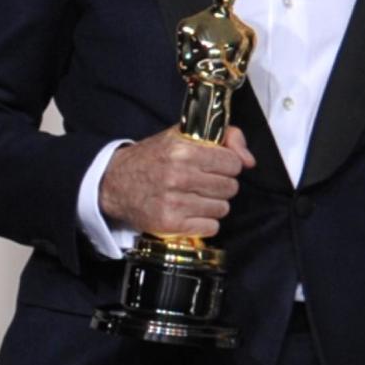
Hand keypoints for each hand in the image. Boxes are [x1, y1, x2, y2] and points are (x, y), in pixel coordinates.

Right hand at [98, 125, 254, 235]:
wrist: (114, 183)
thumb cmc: (154, 158)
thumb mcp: (184, 136)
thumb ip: (225, 138)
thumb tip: (249, 161)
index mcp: (183, 151)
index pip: (233, 164)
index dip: (228, 165)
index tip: (216, 166)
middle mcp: (179, 176)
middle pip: (230, 188)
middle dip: (221, 185)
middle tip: (204, 182)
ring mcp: (173, 203)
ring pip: (222, 209)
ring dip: (213, 204)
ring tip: (195, 197)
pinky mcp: (169, 225)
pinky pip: (211, 227)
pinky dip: (204, 222)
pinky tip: (190, 212)